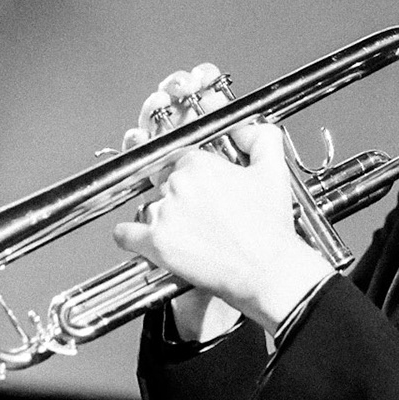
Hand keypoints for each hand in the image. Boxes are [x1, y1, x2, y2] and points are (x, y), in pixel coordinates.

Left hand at [113, 121, 333, 336]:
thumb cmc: (270, 228)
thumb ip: (260, 138)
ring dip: (162, 219)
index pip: (180, 162)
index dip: (192, 178)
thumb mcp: (274, 171)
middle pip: (162, 184)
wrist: (267, 271)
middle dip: (178, 198)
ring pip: (149, 209)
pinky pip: (125, 235)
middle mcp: (176, 185)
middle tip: (199, 216)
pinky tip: (140, 239)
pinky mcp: (155, 244)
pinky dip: (129, 237)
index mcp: (198, 164)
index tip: (202, 192)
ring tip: (187, 234)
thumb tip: (243, 128)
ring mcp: (162, 214)